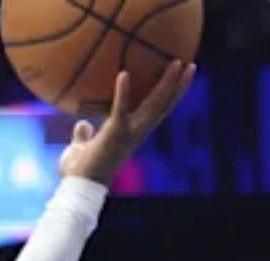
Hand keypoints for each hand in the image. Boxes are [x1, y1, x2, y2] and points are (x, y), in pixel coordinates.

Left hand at [58, 61, 195, 185]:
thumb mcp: (82, 148)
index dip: (171, 96)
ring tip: (176, 62)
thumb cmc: (80, 172)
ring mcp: (128, 133)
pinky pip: (120, 109)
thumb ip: (84, 135)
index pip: (158, 112)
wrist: (79, 188)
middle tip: (190, 65)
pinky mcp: (115, 133)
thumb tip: (82, 124)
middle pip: (164, 105)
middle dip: (179, 86)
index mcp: (133, 135)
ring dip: (166, 83)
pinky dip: (122, 92)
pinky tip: (124, 73)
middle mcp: (137, 133)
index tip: (181, 80)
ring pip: (154, 104)